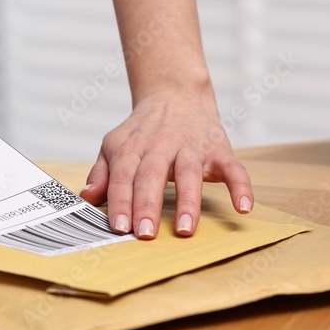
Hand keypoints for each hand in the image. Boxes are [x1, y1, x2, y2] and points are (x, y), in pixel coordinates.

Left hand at [78, 88, 252, 238]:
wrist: (176, 95)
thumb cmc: (142, 131)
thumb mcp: (114, 145)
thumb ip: (101, 172)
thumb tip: (87, 196)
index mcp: (132, 147)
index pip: (123, 176)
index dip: (120, 201)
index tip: (119, 227)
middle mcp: (161, 145)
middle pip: (152, 175)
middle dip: (148, 205)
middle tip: (145, 233)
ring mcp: (191, 147)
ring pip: (189, 174)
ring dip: (188, 202)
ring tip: (185, 230)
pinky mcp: (219, 150)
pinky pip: (233, 168)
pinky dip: (240, 186)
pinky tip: (242, 207)